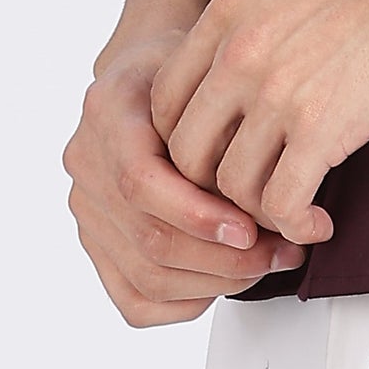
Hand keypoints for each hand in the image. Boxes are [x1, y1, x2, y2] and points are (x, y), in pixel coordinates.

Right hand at [64, 29, 307, 327]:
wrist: (152, 74)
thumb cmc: (192, 70)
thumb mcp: (213, 67)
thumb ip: (226, 121)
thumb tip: (275, 187)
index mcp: (109, 108)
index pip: (139, 181)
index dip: (197, 215)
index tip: (251, 229)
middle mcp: (86, 160)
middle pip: (148, 237)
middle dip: (223, 257)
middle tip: (282, 251)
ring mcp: (87, 206)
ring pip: (146, 275)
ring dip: (217, 282)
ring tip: (268, 263)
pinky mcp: (96, 242)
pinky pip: (135, 299)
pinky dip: (186, 301)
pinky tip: (226, 281)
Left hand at [150, 0, 368, 243]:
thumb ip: (254, 19)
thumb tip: (247, 72)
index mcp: (228, 11)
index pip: (165, 101)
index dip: (185, 143)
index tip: (219, 158)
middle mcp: (239, 53)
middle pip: (185, 153)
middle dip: (212, 190)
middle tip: (247, 200)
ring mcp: (277, 92)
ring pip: (231, 187)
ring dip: (257, 214)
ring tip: (289, 214)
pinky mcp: (322, 126)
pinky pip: (283, 202)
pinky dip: (296, 224)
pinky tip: (319, 222)